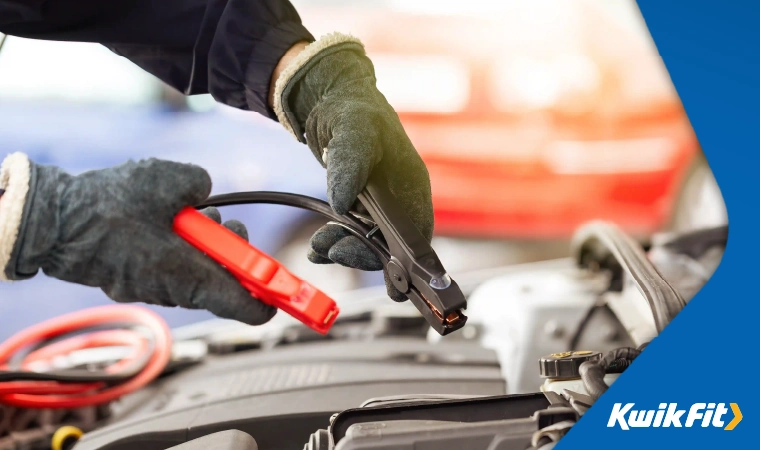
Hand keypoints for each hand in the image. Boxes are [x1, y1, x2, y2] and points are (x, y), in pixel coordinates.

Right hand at [0, 154, 275, 324]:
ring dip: (204, 245)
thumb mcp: (170, 180)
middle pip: (224, 284)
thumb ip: (200, 185)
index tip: (289, 291)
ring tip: (187, 214)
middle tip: (224, 225)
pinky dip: (178, 247)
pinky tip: (164, 220)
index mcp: (191, 276)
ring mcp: (153, 288)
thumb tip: (204, 193)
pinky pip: (170, 267)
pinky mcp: (136, 280)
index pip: (245, 305)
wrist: (53, 222)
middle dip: (234, 254)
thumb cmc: (110, 204)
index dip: (272, 298)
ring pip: (197, 272)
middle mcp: (175, 290)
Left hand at [273, 34, 433, 300]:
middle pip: (395, 248)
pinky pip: (355, 236)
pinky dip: (336, 245)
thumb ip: (348, 165)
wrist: (331, 100)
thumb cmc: (352, 110)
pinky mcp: (364, 208)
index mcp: (413, 185)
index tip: (396, 286)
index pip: (419, 235)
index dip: (412, 265)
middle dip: (364, 256)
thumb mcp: (353, 131)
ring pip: (372, 245)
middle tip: (334, 253)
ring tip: (318, 247)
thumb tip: (340, 204)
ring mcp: (384, 206)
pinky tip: (318, 248)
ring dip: (345, 252)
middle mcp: (403, 200)